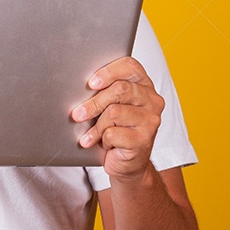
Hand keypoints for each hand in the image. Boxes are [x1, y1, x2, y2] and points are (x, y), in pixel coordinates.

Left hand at [71, 56, 164, 180]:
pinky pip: (114, 133)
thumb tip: (77, 88)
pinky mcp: (144, 140)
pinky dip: (103, 139)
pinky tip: (103, 144)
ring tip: (90, 134)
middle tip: (77, 114)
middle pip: (120, 89)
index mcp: (144, 85)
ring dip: (96, 126)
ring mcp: (150, 120)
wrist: (128, 163)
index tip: (91, 83)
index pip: (130, 66)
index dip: (108, 72)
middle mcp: (152, 100)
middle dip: (93, 102)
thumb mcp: (110, 107)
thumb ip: (103, 93)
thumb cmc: (116, 130)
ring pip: (114, 112)